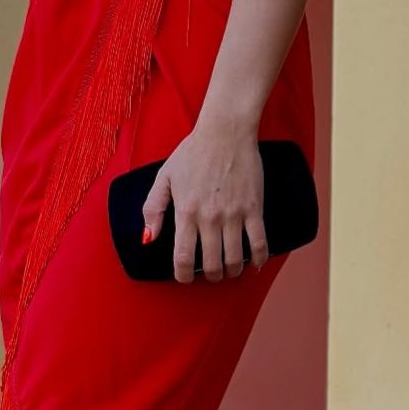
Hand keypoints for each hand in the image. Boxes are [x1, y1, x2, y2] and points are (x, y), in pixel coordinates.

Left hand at [141, 120, 269, 283]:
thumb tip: (148, 238)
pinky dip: (258, 259)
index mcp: (185, 211)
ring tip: (229, 270)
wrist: (225, 132)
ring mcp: (234, 214)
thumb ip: (152, 209)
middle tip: (209, 274)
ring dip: (231, 271)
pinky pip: (260, 242)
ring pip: (235, 258)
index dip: (182, 275)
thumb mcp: (164, 177)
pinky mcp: (255, 207)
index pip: (182, 257)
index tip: (184, 277)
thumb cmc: (193, 152)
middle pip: (210, 264)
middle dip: (209, 276)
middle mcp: (210, 217)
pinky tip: (254, 263)